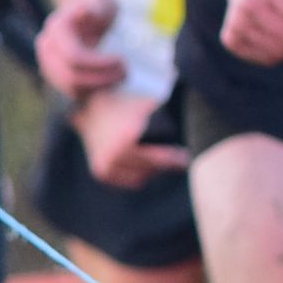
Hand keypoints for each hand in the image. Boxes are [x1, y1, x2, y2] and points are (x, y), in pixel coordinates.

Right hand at [36, 0, 127, 98]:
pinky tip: (112, 79)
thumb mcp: (100, 1)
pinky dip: (94, 90)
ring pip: (72, 88)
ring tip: (123, 75)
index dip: (100, 64)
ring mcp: (48, 62)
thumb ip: (94, 7)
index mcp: (56, 29)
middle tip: (126, 71)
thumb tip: (86, 11)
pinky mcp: (56, 74)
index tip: (122, 59)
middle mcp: (47, 47)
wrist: (84, 9)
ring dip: (100, 87)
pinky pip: (74, 91)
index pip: (74, 57)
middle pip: (71, 77)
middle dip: (102, 79)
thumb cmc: (97, 4)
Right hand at [74, 88, 188, 189]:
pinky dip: (139, 174)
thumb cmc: (122, 102)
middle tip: (181, 160)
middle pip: (152, 170)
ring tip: (162, 161)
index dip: (177, 160)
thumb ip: (164, 116)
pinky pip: (130, 180)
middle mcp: (115, 156)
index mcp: (127, 141)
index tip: (188, 159)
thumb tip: (192, 126)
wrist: (89, 106)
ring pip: (142, 178)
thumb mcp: (145, 104)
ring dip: (153, 171)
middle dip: (167, 165)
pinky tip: (146, 165)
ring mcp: (106, 166)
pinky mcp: (101, 172)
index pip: (160, 159)